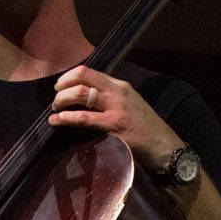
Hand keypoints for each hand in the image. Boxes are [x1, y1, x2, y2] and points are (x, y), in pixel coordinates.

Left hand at [49, 67, 182, 171]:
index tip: (60, 86)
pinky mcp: (115, 125)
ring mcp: (116, 108)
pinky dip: (67, 118)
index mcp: (120, 86)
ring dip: (62, 100)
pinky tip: (58, 120)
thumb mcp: (130, 105)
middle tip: (55, 100)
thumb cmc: (146, 129)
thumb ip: (110, 99)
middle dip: (62, 87)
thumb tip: (85, 99)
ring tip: (55, 110)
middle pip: (82, 78)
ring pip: (80, 94)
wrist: (165, 147)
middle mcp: (118, 92)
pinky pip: (85, 118)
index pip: (89, 72)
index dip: (69, 77)